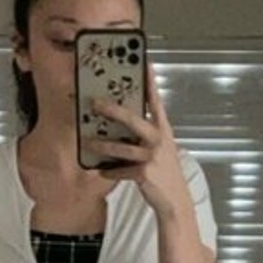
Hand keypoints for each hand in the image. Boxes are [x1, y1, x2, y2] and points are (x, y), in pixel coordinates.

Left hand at [87, 61, 188, 218]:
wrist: (175, 199)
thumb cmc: (165, 171)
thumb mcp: (160, 148)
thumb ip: (145, 134)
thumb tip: (120, 123)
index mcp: (163, 130)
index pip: (156, 100)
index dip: (149, 81)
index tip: (143, 62)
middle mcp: (159, 140)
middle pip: (133, 119)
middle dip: (112, 110)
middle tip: (94, 103)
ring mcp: (152, 157)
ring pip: (121, 147)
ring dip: (102, 145)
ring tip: (87, 142)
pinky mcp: (144, 173)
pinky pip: (120, 169)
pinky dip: (110, 170)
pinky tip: (101, 170)